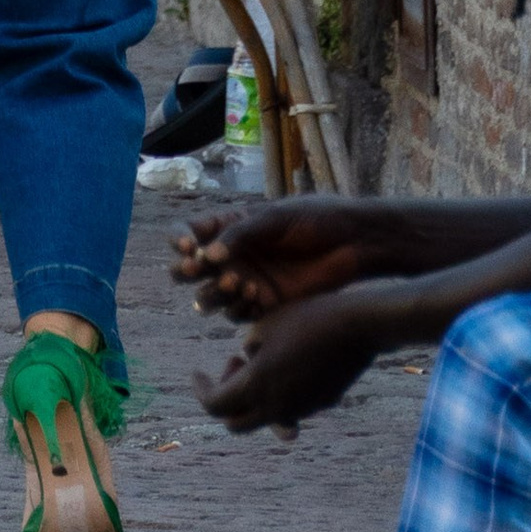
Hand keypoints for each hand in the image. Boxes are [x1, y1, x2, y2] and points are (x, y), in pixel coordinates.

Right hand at [173, 197, 400, 318]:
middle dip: (187, 272)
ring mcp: (245, 281)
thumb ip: (240, 234)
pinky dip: (239, 308)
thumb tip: (206, 255)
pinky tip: (256, 297)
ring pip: (209, 297)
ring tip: (237, 283)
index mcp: (229, 226)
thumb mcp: (275, 217)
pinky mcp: (263, 305)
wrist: (352, 243)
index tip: (189, 247)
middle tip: (200, 270)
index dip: (179, 240)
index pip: (187, 232)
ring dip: (214, 294)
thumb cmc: (316, 219)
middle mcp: (231, 256)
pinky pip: (236, 314)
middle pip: (188, 270)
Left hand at [195, 280, 401, 436]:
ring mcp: (301, 409)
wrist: (359, 326)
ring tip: (262, 357)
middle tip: (233, 365)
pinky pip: (292, 405)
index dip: (201, 389)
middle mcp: (276, 406)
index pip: (214, 404)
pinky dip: (280, 391)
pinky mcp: (321, 403)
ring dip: (254, 395)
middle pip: (236, 423)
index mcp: (256, 386)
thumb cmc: (309, 317)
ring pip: (265, 417)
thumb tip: (247, 356)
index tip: (196, 372)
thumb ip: (249, 347)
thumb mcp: (267, 324)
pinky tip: (291, 360)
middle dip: (226, 398)